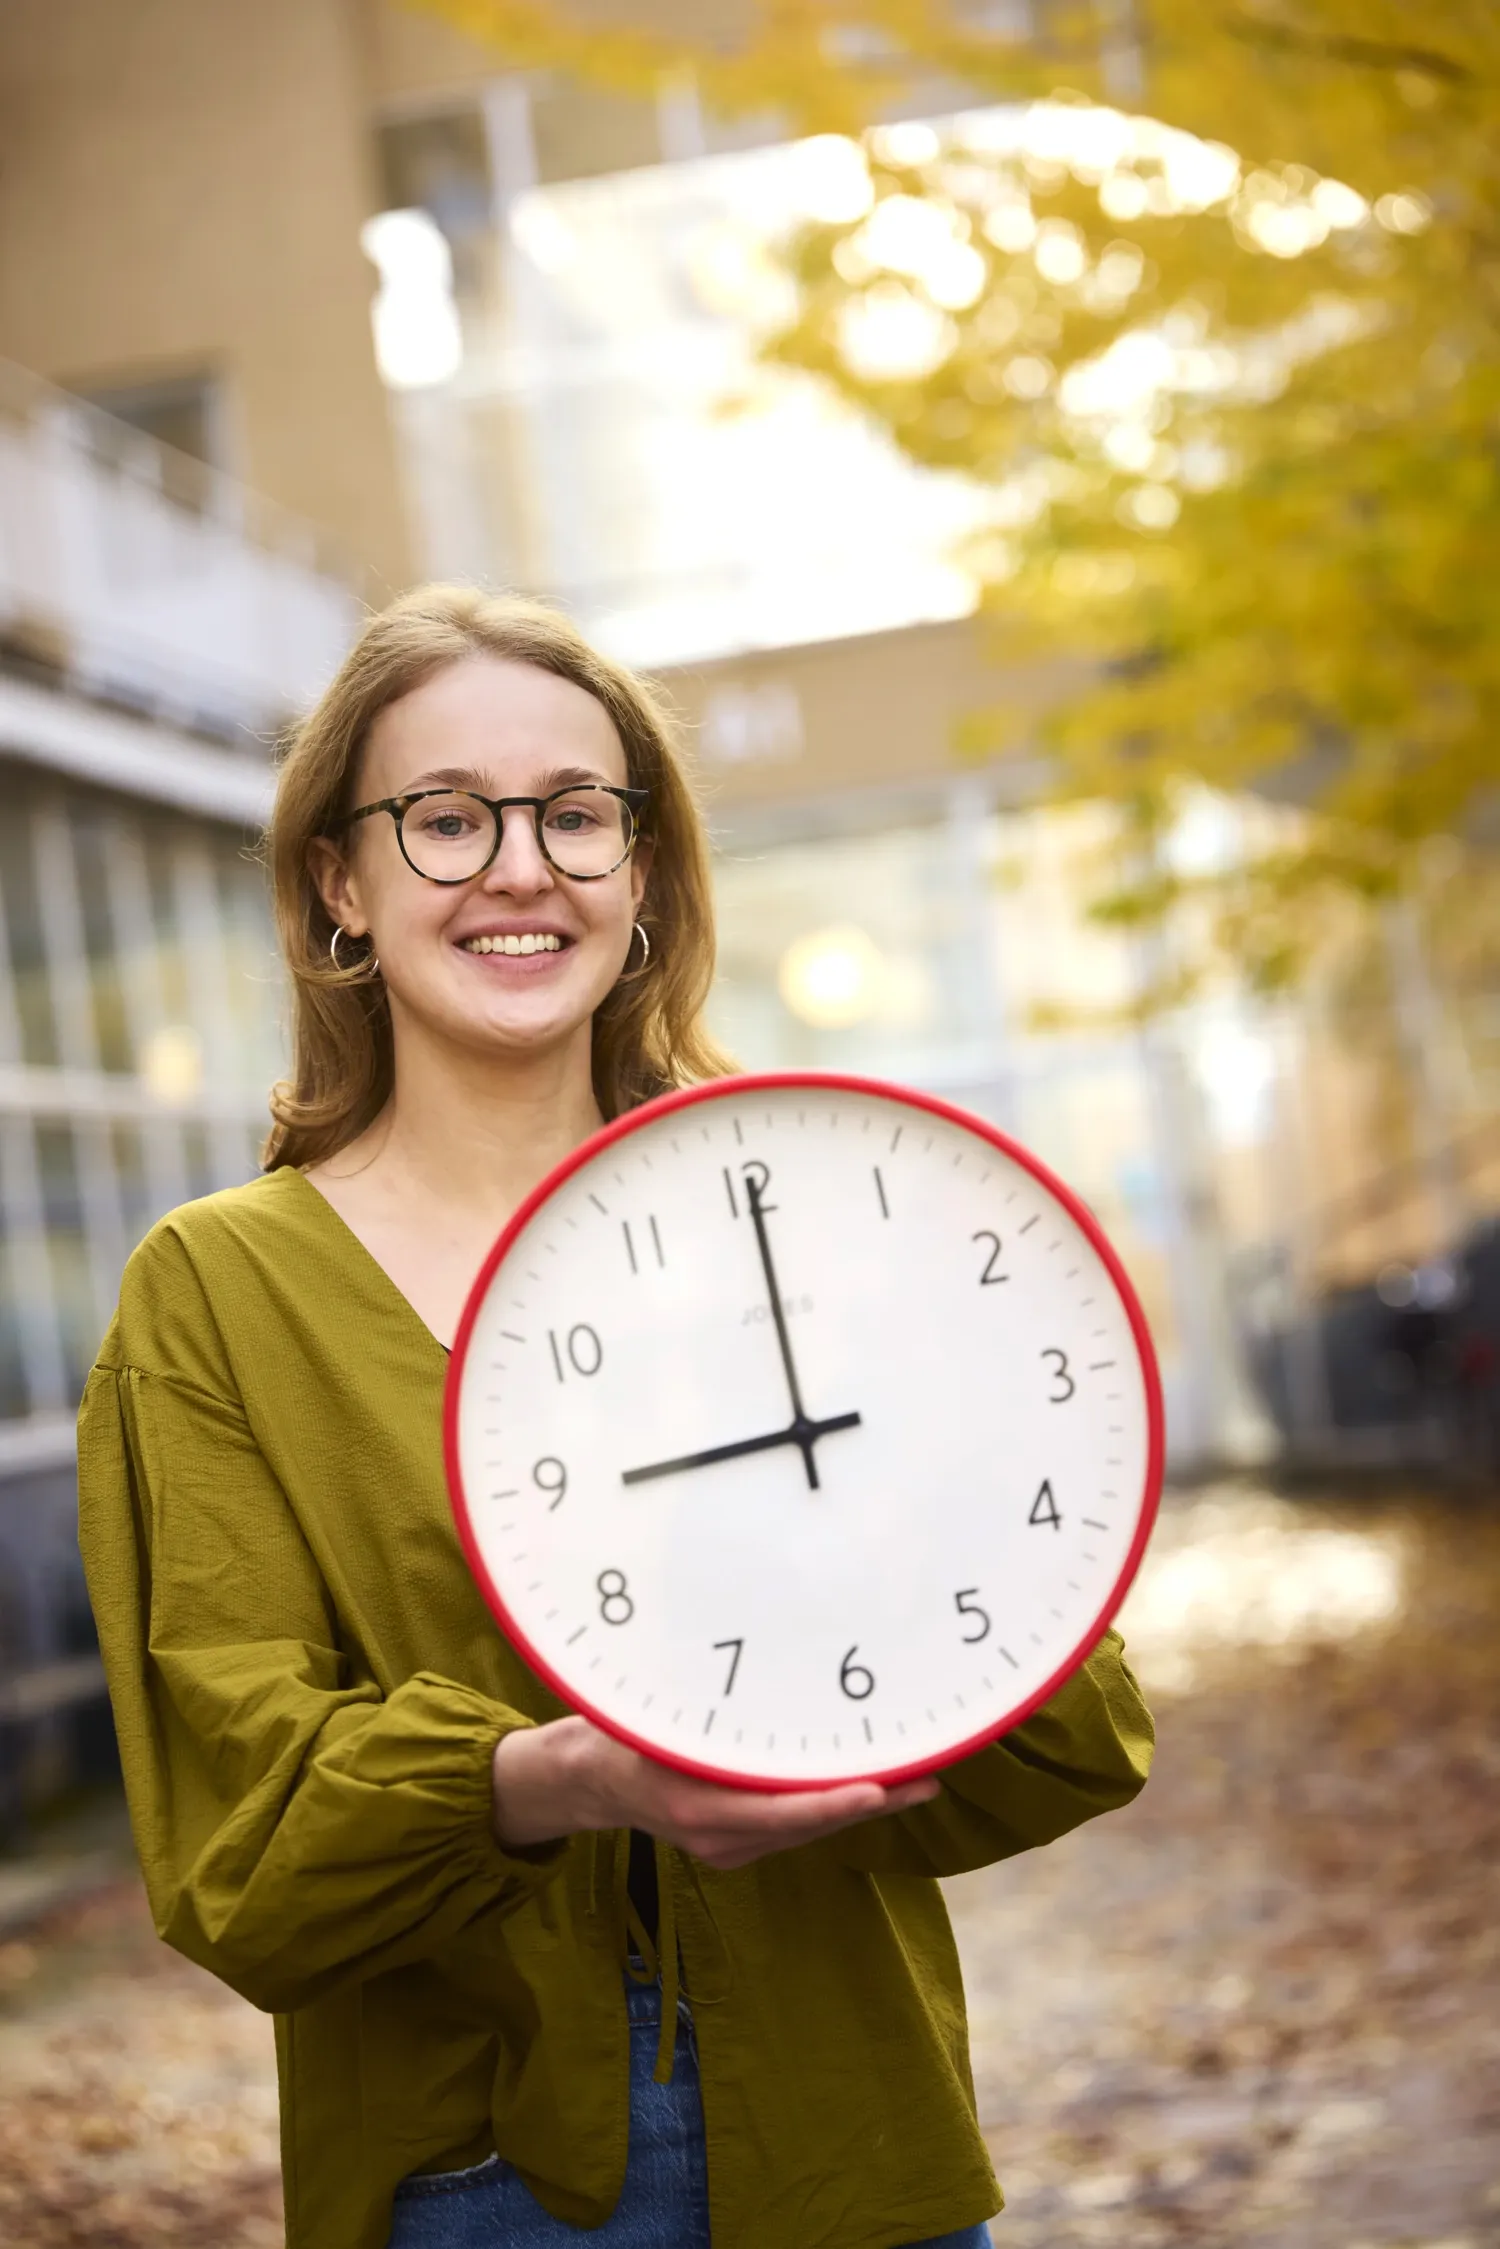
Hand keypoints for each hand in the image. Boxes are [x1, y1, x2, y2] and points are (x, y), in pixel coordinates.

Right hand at [492, 1715, 939, 1870]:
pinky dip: (831, 1806)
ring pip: (807, 1829)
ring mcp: (728, 1849)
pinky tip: (868, 1784)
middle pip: (808, 1825)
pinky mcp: (736, 1846)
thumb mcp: (651, 1713)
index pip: (778, 1809)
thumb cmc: (619, 1733)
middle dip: (870, 1802)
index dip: (831, 1800)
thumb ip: (699, 1709)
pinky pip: (794, 1828)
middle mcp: (718, 1838)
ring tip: (915, 1779)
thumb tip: (748, 1668)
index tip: (877, 1788)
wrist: (588, 1781)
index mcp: (694, 1806)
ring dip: (860, 1806)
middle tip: (927, 1777)